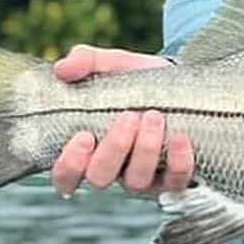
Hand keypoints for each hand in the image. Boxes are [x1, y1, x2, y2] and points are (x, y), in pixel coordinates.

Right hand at [49, 45, 194, 198]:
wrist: (179, 81)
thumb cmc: (134, 79)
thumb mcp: (110, 64)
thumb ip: (84, 62)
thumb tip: (63, 69)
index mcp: (88, 150)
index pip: (65, 176)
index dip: (69, 165)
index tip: (83, 136)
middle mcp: (113, 170)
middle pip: (100, 178)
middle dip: (114, 148)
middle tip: (129, 116)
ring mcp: (143, 178)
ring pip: (136, 181)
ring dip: (145, 149)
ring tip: (154, 116)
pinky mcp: (174, 178)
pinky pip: (175, 181)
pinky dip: (178, 162)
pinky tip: (180, 137)